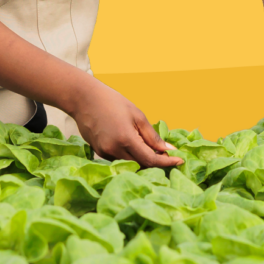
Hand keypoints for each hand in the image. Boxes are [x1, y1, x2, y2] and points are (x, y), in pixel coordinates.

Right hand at [69, 79, 183, 168]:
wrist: (84, 98)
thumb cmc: (113, 102)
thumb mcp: (137, 115)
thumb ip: (152, 136)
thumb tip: (169, 150)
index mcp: (126, 139)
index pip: (151, 160)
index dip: (167, 163)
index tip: (180, 162)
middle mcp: (114, 150)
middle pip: (141, 165)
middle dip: (156, 163)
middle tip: (168, 156)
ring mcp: (104, 153)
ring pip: (130, 164)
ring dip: (143, 160)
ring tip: (153, 150)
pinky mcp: (99, 152)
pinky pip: (119, 159)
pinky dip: (130, 156)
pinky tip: (135, 147)